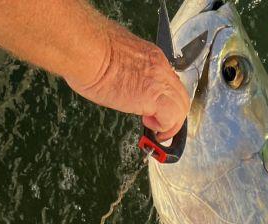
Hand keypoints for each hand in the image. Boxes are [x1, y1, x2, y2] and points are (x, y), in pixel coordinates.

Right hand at [67, 19, 189, 140]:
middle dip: (173, 116)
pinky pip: (172, 117)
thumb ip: (125, 68)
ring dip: (170, 124)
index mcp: (151, 56)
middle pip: (181, 96)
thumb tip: (121, 78)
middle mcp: (159, 67)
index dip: (166, 100)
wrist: (86, 49)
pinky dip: (165, 127)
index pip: (170, 82)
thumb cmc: (89, 51)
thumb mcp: (114, 57)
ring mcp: (159, 81)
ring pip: (181, 107)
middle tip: (157, 125)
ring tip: (154, 129)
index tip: (155, 110)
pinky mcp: (153, 96)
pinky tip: (150, 126)